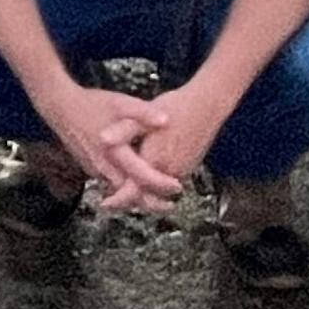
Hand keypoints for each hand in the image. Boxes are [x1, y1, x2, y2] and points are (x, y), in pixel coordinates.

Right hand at [42, 79, 179, 213]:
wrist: (59, 106)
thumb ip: (144, 113)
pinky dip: (124, 188)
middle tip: (170, 205)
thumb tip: (167, 120)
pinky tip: (134, 183)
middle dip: (151, 202)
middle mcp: (103, 167)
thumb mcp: (121, 103)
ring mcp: (94, 169)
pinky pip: (110, 183)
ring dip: (137, 197)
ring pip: (119, 191)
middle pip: (130, 194)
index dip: (161, 184)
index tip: (178, 186)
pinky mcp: (89, 167)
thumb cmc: (90, 103)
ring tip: (157, 198)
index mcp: (115, 152)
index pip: (142, 176)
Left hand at [109, 80, 236, 212]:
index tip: (106, 204)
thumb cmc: (176, 107)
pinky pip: (168, 182)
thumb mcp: (144, 116)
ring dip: (144, 192)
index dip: (118, 200)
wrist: (207, 104)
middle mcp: (170, 171)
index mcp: (156, 160)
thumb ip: (122, 131)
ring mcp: (182, 171)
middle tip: (113, 200)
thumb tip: (101, 139)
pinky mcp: (189, 168)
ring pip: (158, 190)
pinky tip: (148, 174)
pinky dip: (156, 184)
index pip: (134, 191)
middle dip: (129, 199)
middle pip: (146, 195)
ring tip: (127, 188)